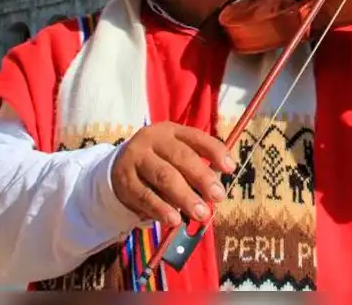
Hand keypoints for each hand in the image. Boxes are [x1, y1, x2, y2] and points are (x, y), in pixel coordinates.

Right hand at [111, 122, 235, 227]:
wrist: (121, 166)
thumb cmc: (161, 161)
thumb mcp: (177, 155)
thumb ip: (198, 167)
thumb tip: (216, 188)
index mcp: (172, 131)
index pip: (197, 138)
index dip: (215, 151)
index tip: (230, 168)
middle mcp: (153, 140)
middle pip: (181, 157)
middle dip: (202, 177)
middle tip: (217, 197)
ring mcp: (136, 158)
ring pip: (163, 176)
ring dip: (184, 197)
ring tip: (200, 213)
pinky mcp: (125, 180)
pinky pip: (144, 195)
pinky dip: (160, 209)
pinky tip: (173, 220)